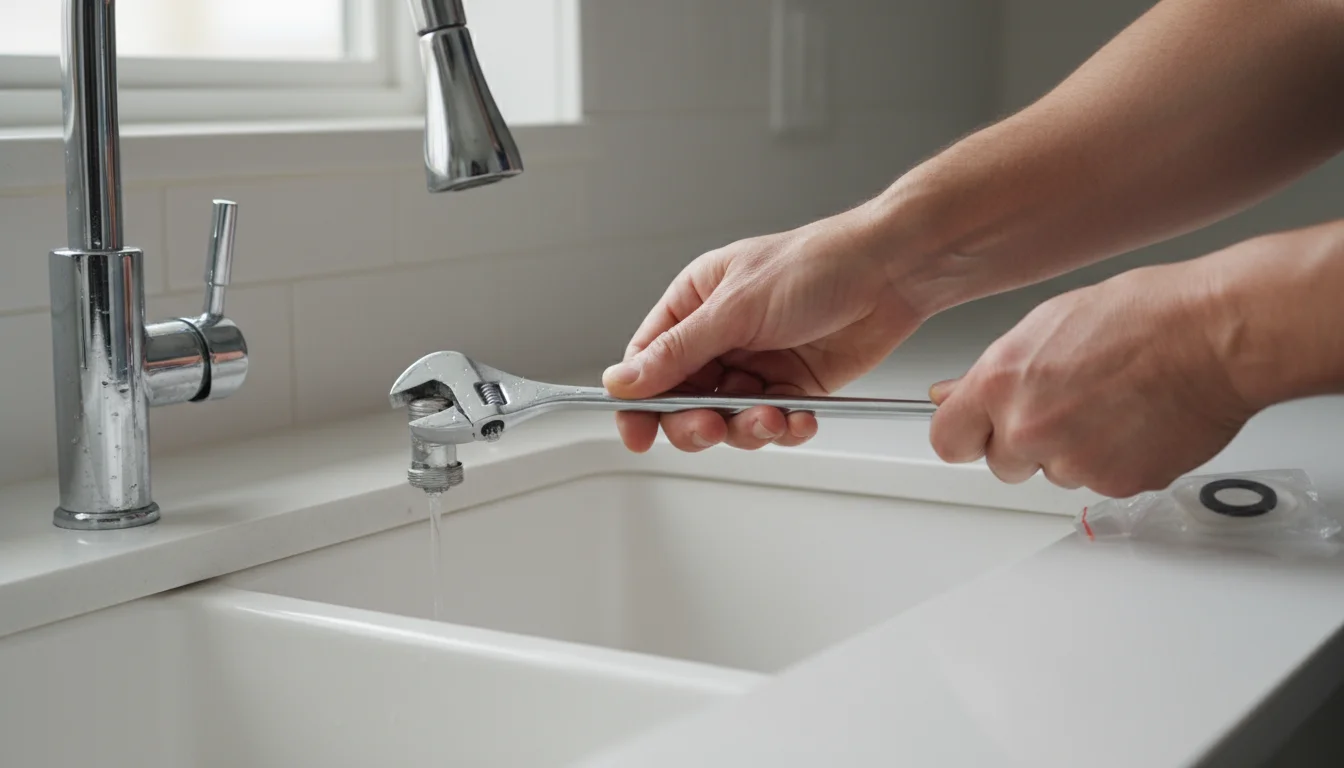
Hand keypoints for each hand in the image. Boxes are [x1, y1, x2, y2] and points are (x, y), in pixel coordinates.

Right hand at [603, 205, 927, 452]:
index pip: (647, 362)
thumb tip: (623, 381)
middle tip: (713, 426)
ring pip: (728, 419)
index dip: (638, 402)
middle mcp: (720, 336)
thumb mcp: (735, 308)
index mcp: (694, 304)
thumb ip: (677, 352)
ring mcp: (756, 363)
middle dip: (697, 421)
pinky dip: (784, 427)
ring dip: (748, 427)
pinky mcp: (792, 385)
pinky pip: (772, 422)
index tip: (638, 434)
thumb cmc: (817, 265)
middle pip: (684, 400)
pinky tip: (799, 417)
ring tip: (773, 416)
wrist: (890, 273)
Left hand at [927, 261, 1256, 497]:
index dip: (967, 434)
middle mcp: (1028, 428)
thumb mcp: (1044, 324)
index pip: (948, 439)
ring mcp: (1072, 462)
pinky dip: (1115, 461)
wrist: (1213, 335)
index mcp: (1000, 383)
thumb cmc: (1141, 316)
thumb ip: (992, 371)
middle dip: (1025, 443)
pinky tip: (1135, 421)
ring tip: (1111, 403)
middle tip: (1067, 405)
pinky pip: (1100, 484)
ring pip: (1054, 473)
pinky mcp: (1116, 484)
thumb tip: (951, 393)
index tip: (977, 432)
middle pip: (1001, 463)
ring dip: (1073, 451)